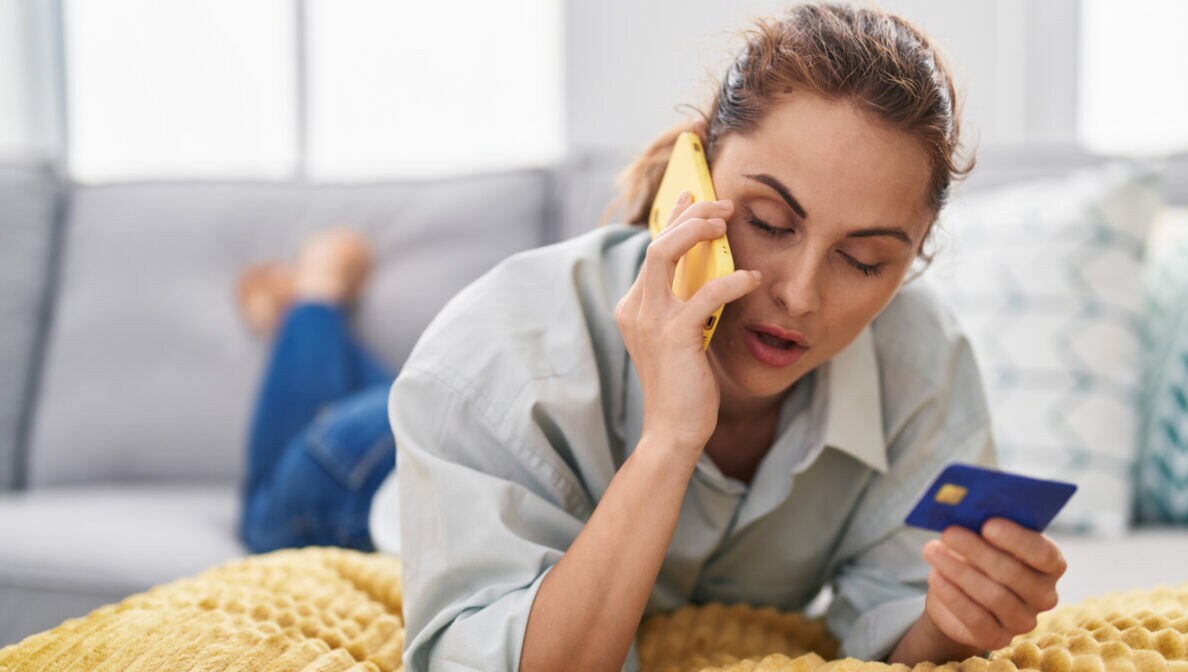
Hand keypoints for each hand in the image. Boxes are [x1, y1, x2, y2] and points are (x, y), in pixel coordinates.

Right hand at [614, 193, 760, 454]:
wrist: (673, 431)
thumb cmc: (684, 386)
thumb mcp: (681, 336)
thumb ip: (686, 303)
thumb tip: (711, 269)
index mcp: (634, 306)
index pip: (652, 248)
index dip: (673, 216)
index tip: (695, 194)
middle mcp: (635, 308)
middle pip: (656, 241)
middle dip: (690, 214)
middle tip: (723, 205)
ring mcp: (650, 321)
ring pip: (665, 253)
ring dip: (697, 230)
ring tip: (727, 223)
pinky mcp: (674, 336)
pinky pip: (704, 293)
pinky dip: (732, 281)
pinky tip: (752, 279)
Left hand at [922, 518, 1066, 650]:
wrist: (956, 593)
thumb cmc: (975, 554)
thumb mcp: (981, 536)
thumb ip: (983, 524)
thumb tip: (965, 511)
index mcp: (1050, 565)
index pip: (1045, 554)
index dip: (1017, 539)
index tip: (988, 524)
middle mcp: (1044, 595)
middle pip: (1015, 574)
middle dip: (978, 551)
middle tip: (949, 532)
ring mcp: (1023, 620)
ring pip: (995, 597)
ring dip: (959, 572)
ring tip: (933, 551)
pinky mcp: (998, 638)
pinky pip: (978, 620)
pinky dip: (954, 597)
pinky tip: (935, 577)